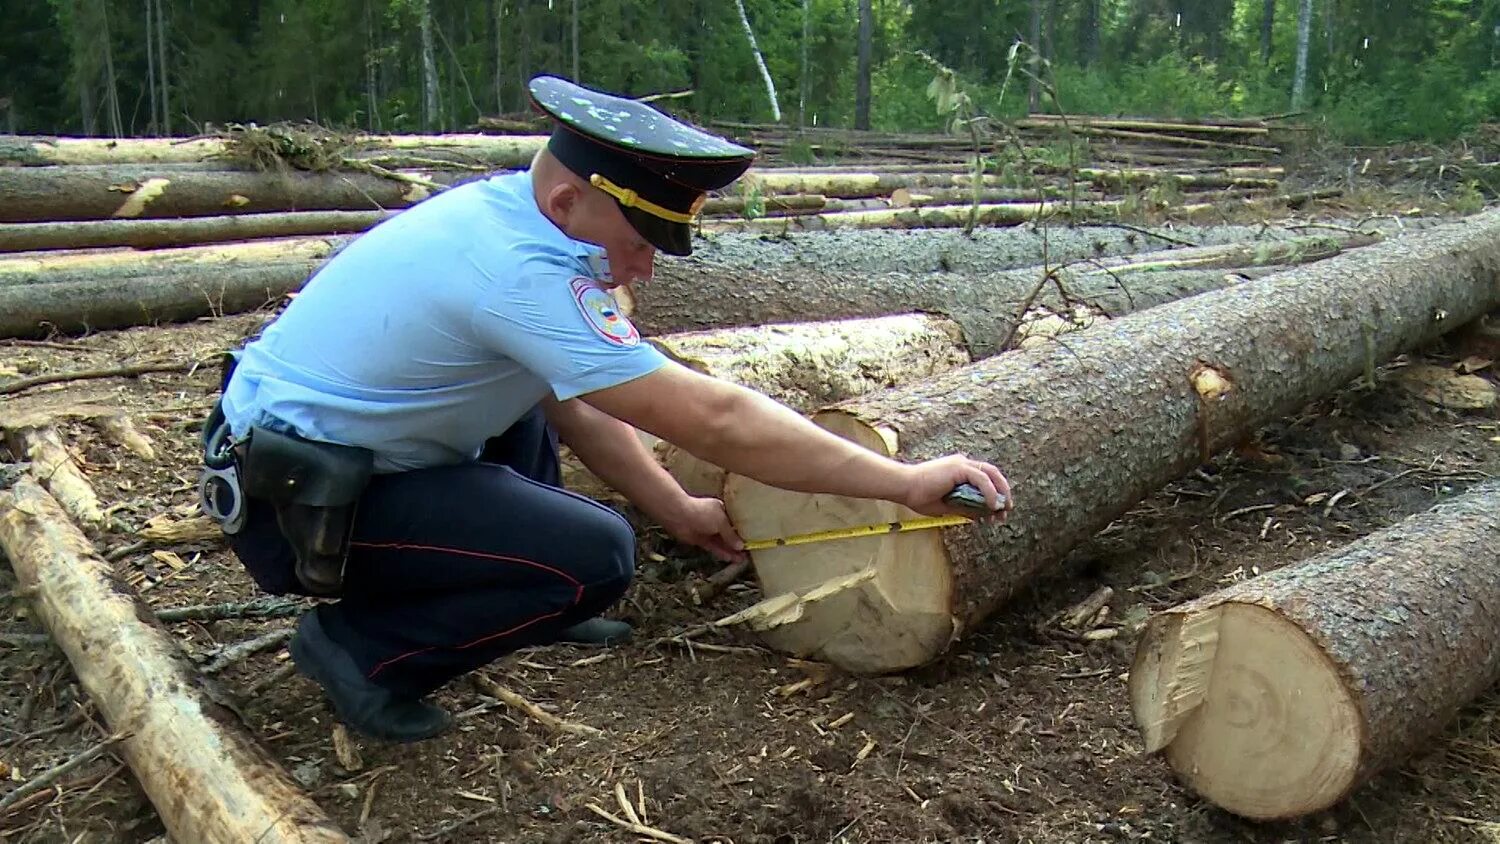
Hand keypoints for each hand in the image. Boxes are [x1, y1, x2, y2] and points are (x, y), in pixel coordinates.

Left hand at [660, 496, 747, 562]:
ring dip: (731, 551)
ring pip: (722, 542)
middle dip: (738, 544)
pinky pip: (713, 547)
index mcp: (723, 510)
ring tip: (741, 560)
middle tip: (749, 554)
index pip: (736, 523)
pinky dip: (721, 552)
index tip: (752, 542)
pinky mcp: (701, 540)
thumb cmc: (702, 513)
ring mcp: (708, 530)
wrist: (679, 515)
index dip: (744, 532)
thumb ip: (731, 535)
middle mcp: (716, 520)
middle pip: (729, 534)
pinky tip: (729, 558)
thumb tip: (741, 546)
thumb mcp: (721, 521)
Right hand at [898, 454, 1012, 520]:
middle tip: (1006, 510)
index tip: (998, 511)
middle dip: (1003, 492)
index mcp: (959, 471)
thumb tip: (980, 516)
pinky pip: (982, 479)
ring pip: (991, 474)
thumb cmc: (918, 496)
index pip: (985, 479)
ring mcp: (961, 464)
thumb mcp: (947, 506)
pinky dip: (990, 492)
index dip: (995, 494)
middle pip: (993, 474)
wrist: (904, 488)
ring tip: (1002, 509)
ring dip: (1000, 492)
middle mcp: (963, 464)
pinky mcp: (959, 467)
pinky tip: (992, 505)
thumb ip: (963, 508)